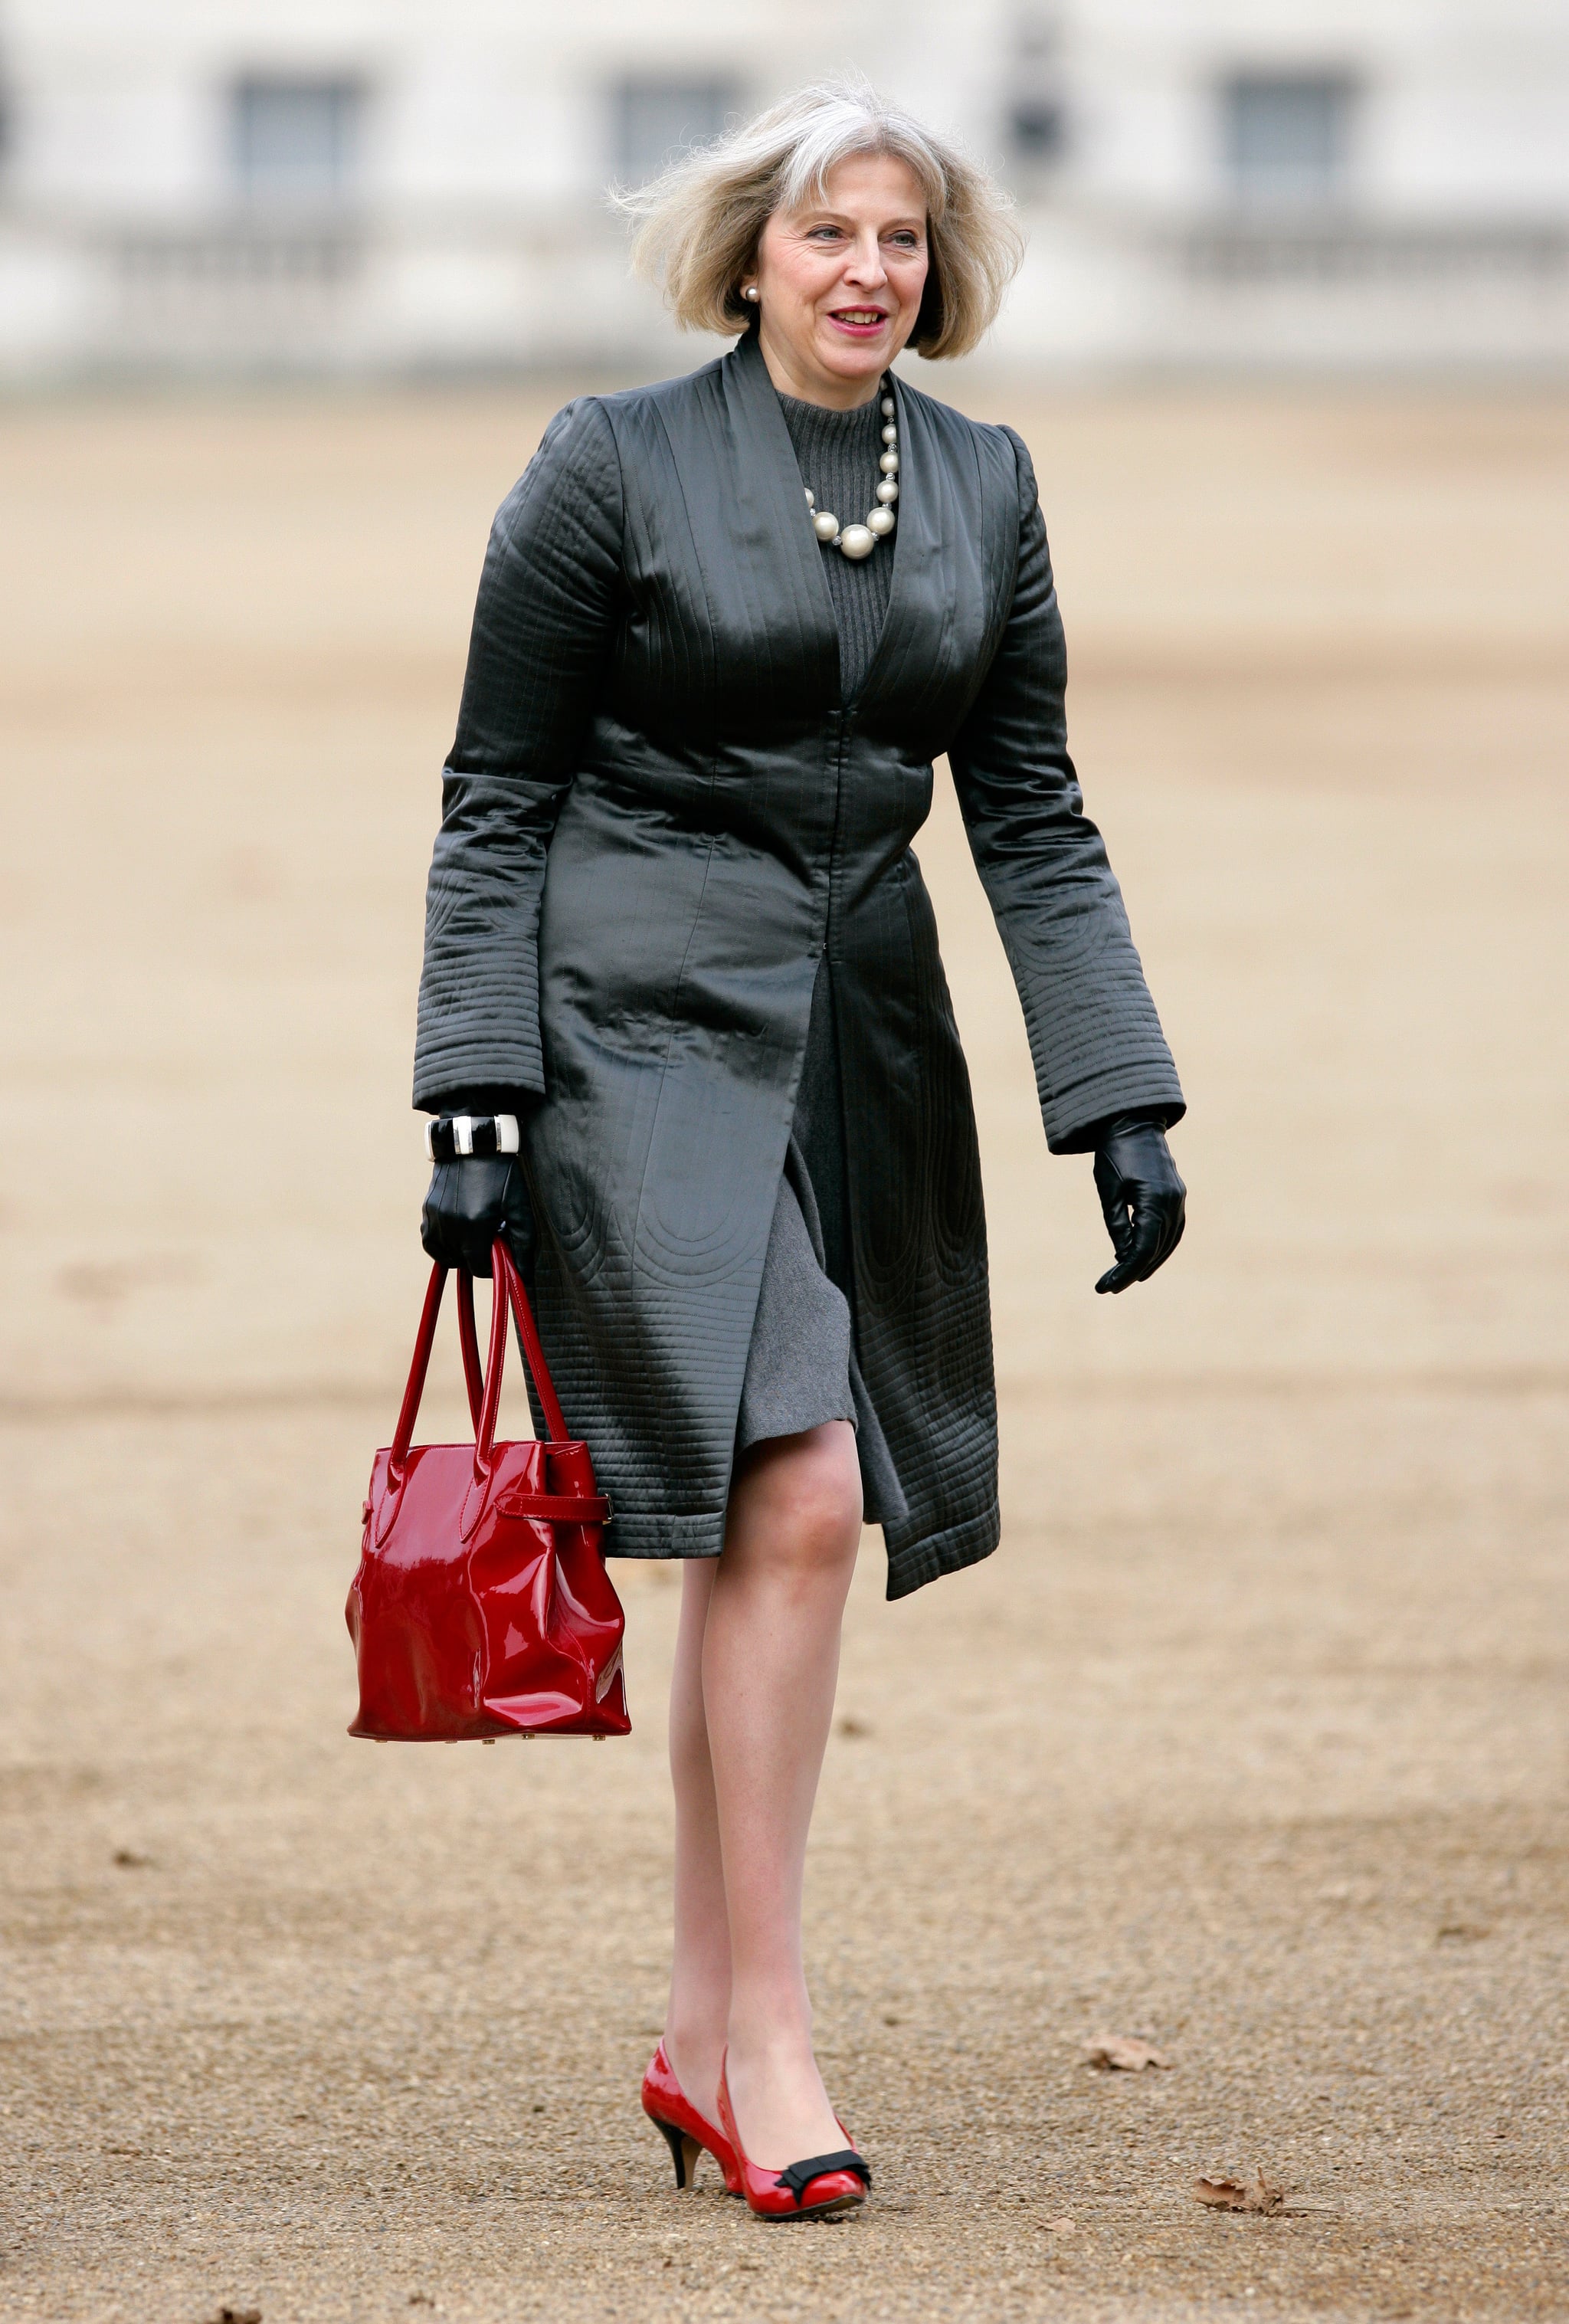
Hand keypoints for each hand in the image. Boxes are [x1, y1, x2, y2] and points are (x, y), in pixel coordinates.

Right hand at [420, 1154, 533, 1277]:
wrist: (474, 1144)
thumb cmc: (502, 1175)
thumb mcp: (520, 1207)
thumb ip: (524, 1244)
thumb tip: (524, 1277)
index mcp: (474, 1226)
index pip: (479, 1269)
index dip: (493, 1266)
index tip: (500, 1251)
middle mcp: (450, 1225)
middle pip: (462, 1263)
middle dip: (478, 1257)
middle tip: (491, 1237)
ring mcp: (434, 1218)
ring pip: (444, 1255)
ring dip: (460, 1253)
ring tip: (475, 1236)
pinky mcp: (427, 1210)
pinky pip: (430, 1241)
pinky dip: (442, 1245)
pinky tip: (457, 1234)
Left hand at [1092, 1113, 1184, 1293]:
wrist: (1133, 1122)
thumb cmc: (1114, 1153)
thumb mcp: (1109, 1191)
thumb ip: (1117, 1225)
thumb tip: (1123, 1257)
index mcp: (1153, 1200)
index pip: (1143, 1248)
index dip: (1126, 1270)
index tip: (1108, 1286)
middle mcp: (1172, 1202)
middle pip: (1157, 1249)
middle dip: (1134, 1270)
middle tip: (1111, 1285)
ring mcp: (1178, 1199)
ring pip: (1169, 1242)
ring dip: (1150, 1261)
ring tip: (1128, 1276)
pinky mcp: (1177, 1195)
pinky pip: (1173, 1229)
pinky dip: (1160, 1246)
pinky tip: (1146, 1255)